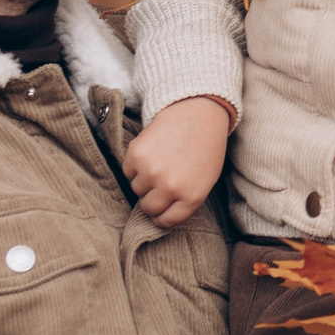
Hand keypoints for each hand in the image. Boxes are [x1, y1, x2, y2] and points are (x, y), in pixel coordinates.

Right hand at [125, 97, 229, 227]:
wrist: (197, 113)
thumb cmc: (204, 148)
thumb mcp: (206, 180)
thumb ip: (185, 201)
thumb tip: (161, 217)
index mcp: (192, 196)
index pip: (166, 221)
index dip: (161, 217)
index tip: (159, 211)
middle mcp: (171, 187)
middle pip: (148, 208)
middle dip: (151, 199)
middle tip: (158, 184)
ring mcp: (152, 171)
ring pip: (136, 188)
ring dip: (144, 179)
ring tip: (159, 161)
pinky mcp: (136, 155)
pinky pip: (128, 171)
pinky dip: (135, 164)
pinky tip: (151, 152)